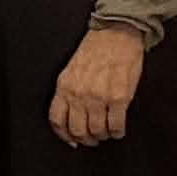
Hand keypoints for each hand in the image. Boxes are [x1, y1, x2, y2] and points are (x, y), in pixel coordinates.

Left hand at [49, 23, 144, 146]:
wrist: (115, 34)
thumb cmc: (94, 51)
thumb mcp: (71, 70)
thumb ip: (69, 92)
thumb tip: (71, 116)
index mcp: (64, 86)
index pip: (57, 120)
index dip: (64, 135)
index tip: (72, 141)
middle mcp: (79, 94)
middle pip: (78, 130)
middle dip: (86, 140)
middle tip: (93, 139)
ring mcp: (99, 96)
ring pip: (97, 131)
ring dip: (103, 136)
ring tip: (107, 132)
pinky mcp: (119, 97)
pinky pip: (116, 125)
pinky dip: (117, 132)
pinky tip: (118, 129)